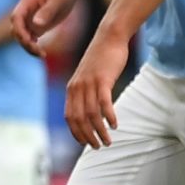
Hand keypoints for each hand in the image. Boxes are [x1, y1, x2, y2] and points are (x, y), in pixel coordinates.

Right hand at [11, 0, 81, 56]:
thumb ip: (47, 11)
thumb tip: (36, 24)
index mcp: (26, 2)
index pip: (16, 18)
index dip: (19, 30)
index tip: (29, 40)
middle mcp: (25, 12)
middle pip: (17, 29)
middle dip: (24, 41)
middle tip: (38, 51)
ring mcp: (30, 19)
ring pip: (23, 36)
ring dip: (28, 46)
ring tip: (41, 54)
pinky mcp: (38, 25)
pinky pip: (31, 38)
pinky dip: (34, 46)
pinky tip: (42, 53)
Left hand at [65, 27, 131, 148]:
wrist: (108, 37)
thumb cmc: (101, 59)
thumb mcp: (88, 77)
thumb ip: (86, 93)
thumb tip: (91, 111)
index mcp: (71, 89)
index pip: (69, 117)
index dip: (76, 132)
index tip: (85, 143)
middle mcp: (77, 88)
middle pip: (79, 119)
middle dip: (88, 136)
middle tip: (98, 147)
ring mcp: (89, 83)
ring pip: (91, 114)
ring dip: (99, 131)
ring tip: (108, 141)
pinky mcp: (102, 79)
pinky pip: (103, 102)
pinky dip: (108, 116)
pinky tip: (115, 125)